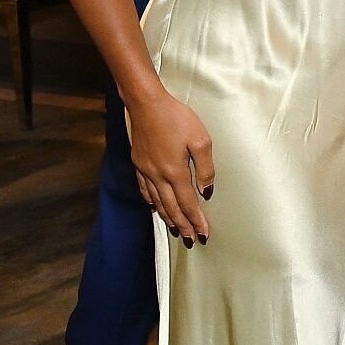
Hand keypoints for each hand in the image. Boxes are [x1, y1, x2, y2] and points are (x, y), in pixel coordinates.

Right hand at [128, 89, 214, 245]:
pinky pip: (145, 190)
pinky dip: (152, 202)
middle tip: (191, 240)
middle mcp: (157, 176)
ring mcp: (145, 171)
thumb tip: (205, 191)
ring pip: (157, 202)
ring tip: (176, 230)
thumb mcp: (200, 139)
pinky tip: (155, 207)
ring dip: (167, 217)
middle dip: (183, 225)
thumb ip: (205, 167)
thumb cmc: (177, 119)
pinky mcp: (138, 164)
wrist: (146, 105)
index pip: (188, 203)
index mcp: (175, 172)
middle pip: (171, 208)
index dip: (196, 220)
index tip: (204, 234)